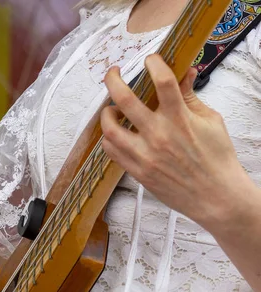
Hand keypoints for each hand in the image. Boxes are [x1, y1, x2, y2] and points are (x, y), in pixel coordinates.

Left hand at [101, 55, 251, 230]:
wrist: (216, 197)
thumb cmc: (217, 159)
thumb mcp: (210, 121)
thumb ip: (191, 97)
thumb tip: (185, 72)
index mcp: (179, 119)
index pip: (162, 80)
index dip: (153, 63)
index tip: (151, 60)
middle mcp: (159, 135)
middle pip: (124, 99)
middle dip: (113, 80)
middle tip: (113, 74)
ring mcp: (145, 156)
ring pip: (111, 130)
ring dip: (107, 114)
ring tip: (111, 110)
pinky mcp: (139, 173)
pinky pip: (113, 153)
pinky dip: (110, 139)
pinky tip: (115, 134)